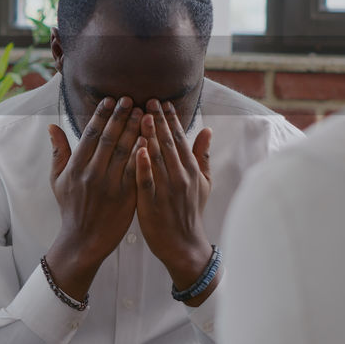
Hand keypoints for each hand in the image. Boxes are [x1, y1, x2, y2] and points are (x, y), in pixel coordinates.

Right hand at [44, 96, 142, 297]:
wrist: (84, 239)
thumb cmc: (70, 208)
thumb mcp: (57, 179)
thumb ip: (58, 151)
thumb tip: (53, 126)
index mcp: (75, 167)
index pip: (91, 135)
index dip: (101, 116)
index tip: (110, 100)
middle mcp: (92, 173)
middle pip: (110, 138)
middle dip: (121, 116)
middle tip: (130, 99)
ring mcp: (110, 185)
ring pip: (125, 151)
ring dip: (135, 129)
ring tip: (143, 112)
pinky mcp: (126, 196)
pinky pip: (136, 170)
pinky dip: (143, 153)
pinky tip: (150, 138)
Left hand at [135, 100, 215, 303]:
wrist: (183, 244)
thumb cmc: (190, 211)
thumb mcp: (203, 182)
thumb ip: (202, 155)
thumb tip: (207, 129)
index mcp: (191, 170)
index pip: (180, 139)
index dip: (172, 119)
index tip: (163, 101)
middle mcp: (181, 176)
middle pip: (168, 143)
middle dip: (159, 120)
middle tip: (149, 99)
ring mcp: (166, 189)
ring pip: (157, 158)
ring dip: (150, 135)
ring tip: (142, 115)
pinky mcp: (152, 202)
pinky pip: (146, 180)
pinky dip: (143, 164)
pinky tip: (137, 149)